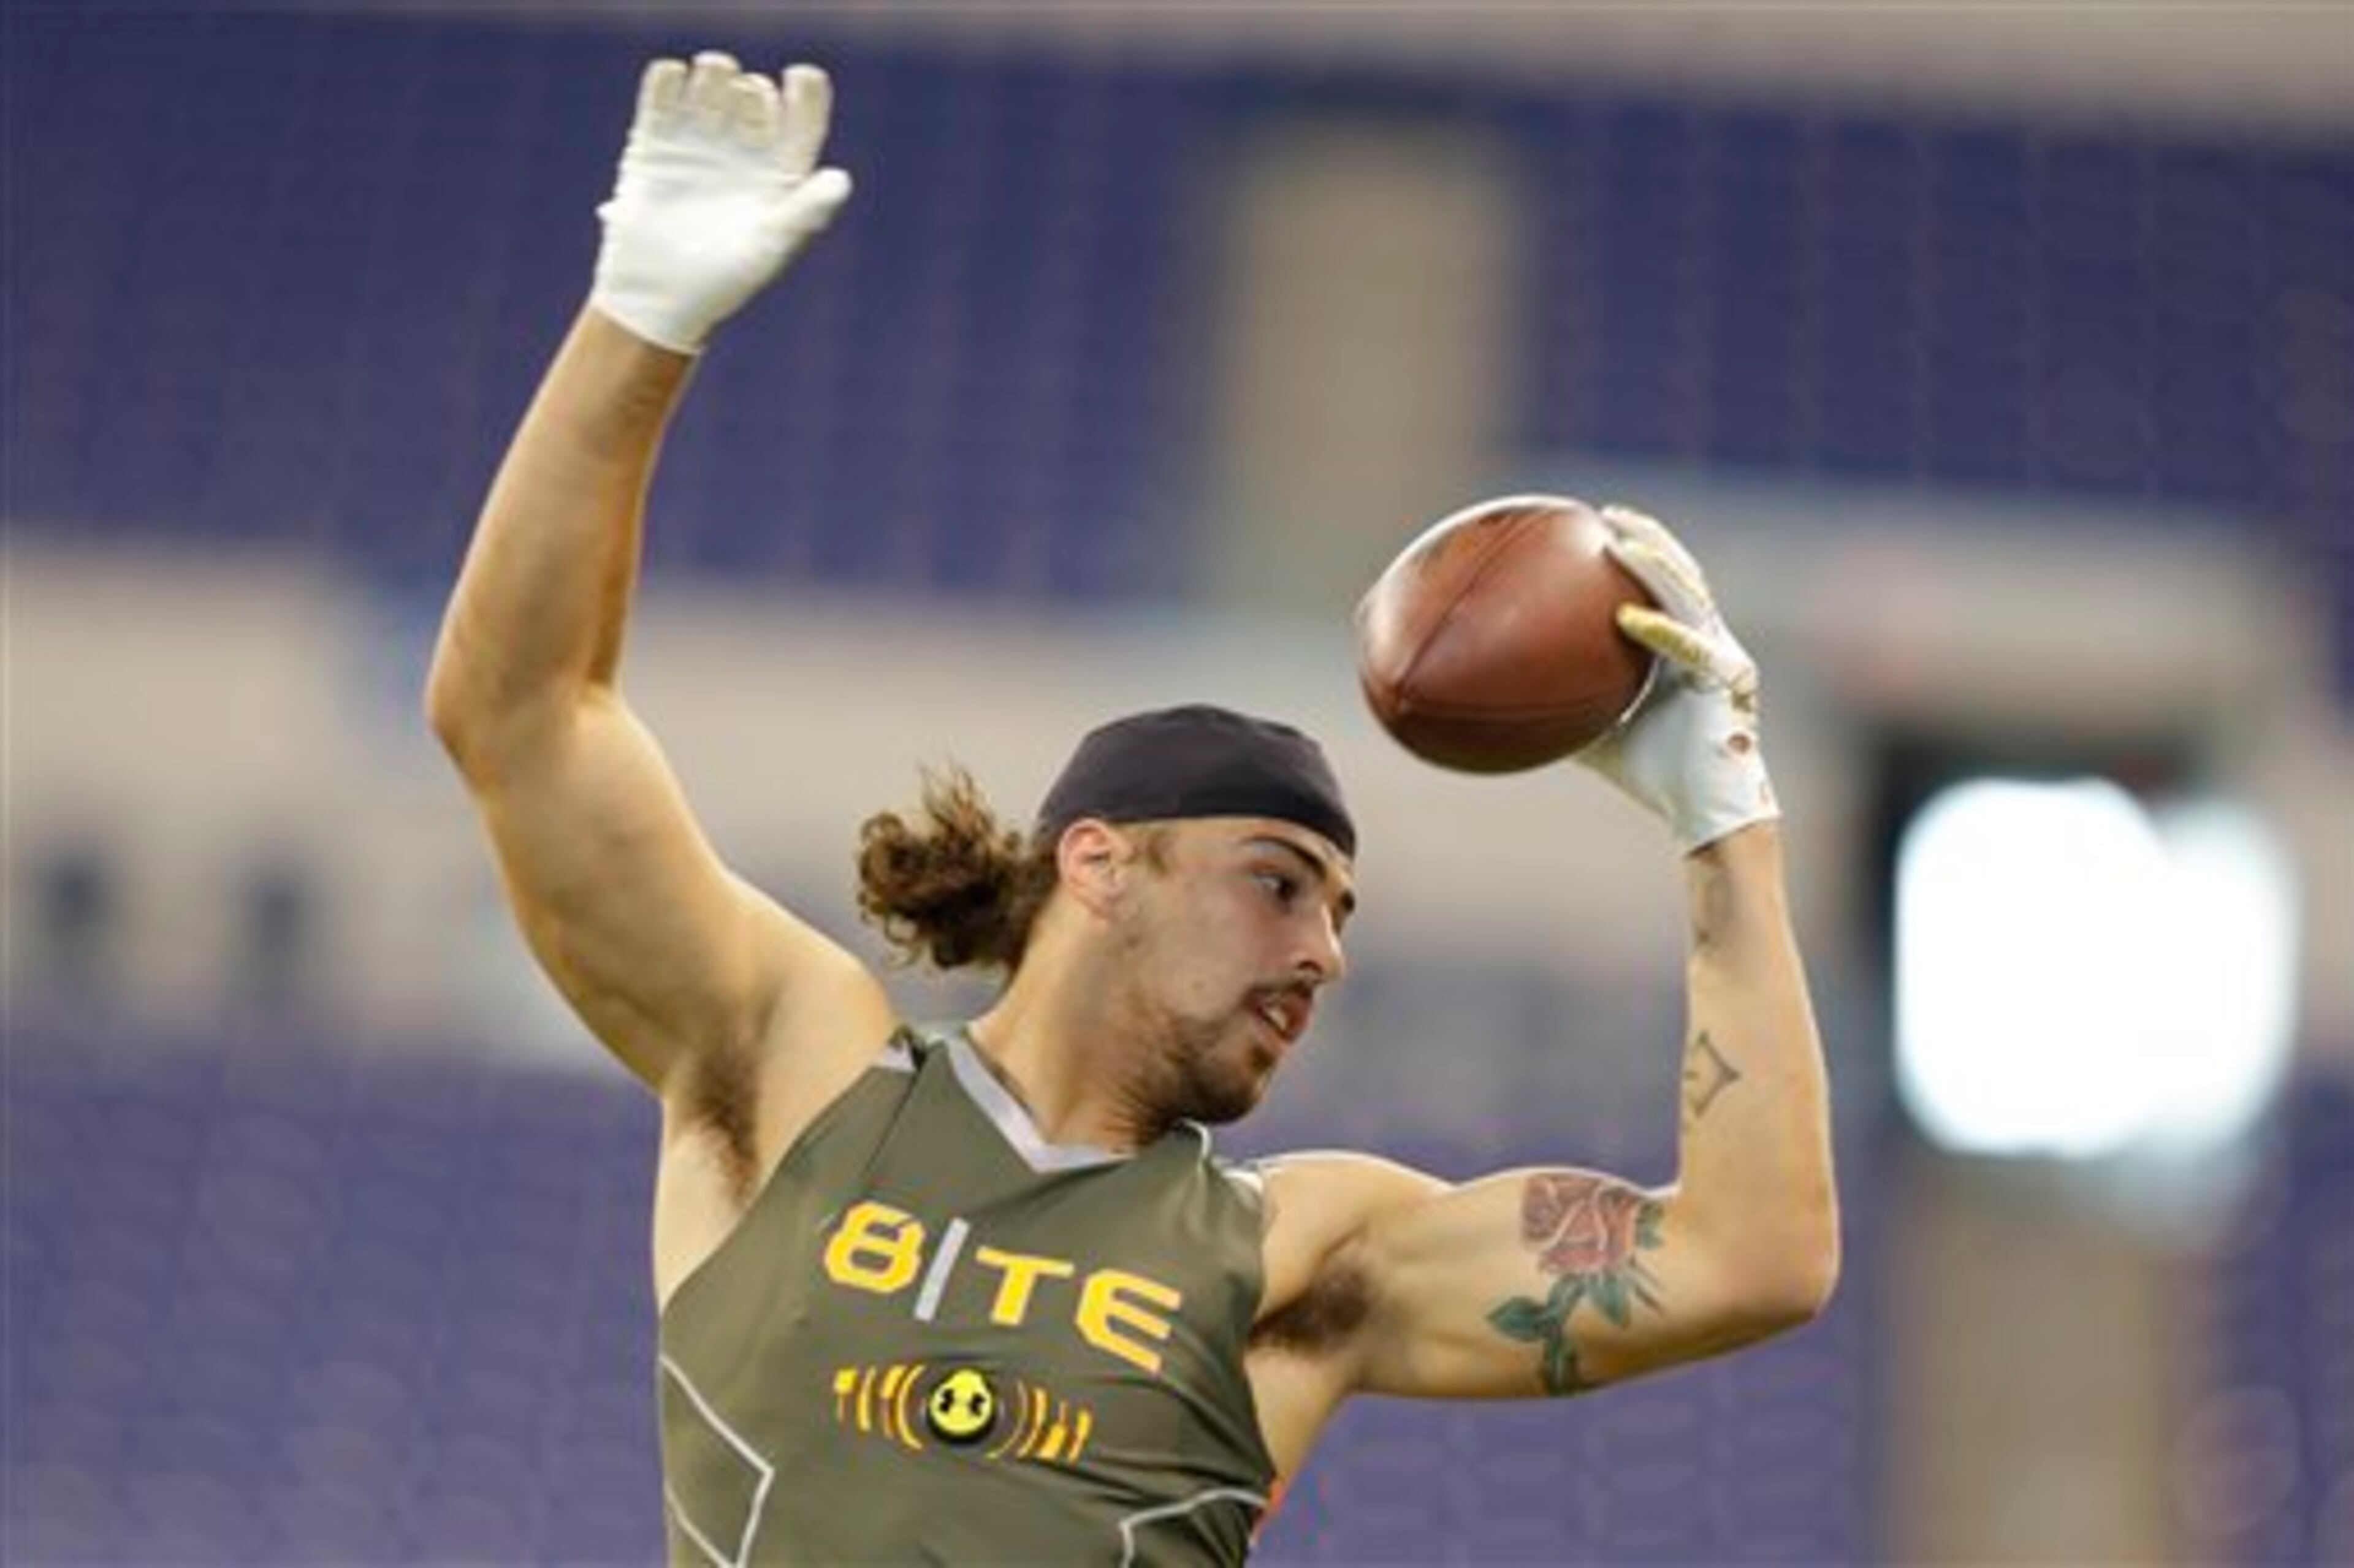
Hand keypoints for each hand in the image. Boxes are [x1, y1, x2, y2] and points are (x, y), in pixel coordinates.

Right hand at [589, 52, 852, 353]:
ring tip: (709, 86)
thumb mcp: (770, 245)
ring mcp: (699, 144)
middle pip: (757, 95)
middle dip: (752, 90)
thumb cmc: (724, 282)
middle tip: (743, 104)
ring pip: (714, 83)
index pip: (803, 120)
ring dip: (715, 72)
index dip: (807, 93)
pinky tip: (673, 78)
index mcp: (781, 175)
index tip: (800, 76)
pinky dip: (669, 78)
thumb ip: (805, 210)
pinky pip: (663, 94)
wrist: (657, 297)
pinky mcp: (656, 144)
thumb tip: (841, 180)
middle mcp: (744, 154)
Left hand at [1573, 506, 1778, 852]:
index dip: (1636, 551)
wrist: (1706, 816)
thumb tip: (1502, 708)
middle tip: (1607, 515)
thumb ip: (1566, 712)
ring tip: (1621, 542)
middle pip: (1682, 572)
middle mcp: (1708, 643)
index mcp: (1684, 648)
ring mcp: (1723, 657)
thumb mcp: (1597, 738)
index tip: (1594, 528)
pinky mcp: (1731, 681)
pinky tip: (1625, 618)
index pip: (1663, 585)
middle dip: (1649, 537)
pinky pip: (1690, 648)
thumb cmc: (1655, 776)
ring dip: (1657, 564)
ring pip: (1691, 595)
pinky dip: (1658, 631)